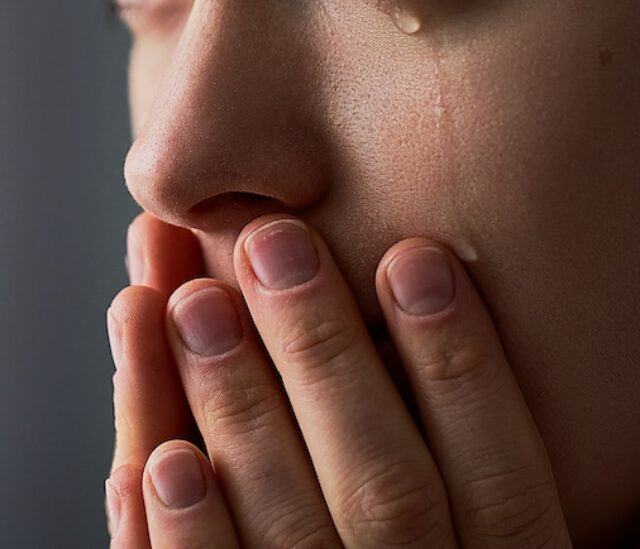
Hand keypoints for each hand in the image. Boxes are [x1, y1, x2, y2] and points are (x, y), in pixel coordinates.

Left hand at [105, 213, 571, 547]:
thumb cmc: (432, 538)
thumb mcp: (484, 510)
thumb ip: (473, 442)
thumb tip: (437, 273)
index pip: (503, 480)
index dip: (463, 367)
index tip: (417, 256)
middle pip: (386, 490)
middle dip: (325, 353)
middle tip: (273, 242)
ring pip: (290, 537)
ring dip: (237, 413)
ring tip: (194, 303)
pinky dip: (189, 539)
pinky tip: (160, 461)